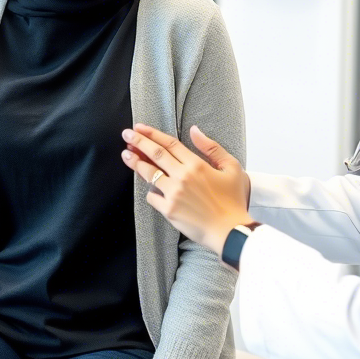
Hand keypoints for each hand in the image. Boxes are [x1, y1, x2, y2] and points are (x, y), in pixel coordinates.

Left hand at [121, 124, 250, 255]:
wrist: (230, 231)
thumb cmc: (233, 200)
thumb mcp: (232, 168)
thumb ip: (212, 147)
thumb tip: (194, 130)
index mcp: (197, 165)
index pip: (170, 144)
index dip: (153, 134)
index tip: (140, 127)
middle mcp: (182, 177)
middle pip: (155, 154)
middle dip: (138, 142)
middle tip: (126, 134)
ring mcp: (173, 194)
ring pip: (149, 174)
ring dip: (136, 162)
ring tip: (126, 154)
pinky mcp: (169, 210)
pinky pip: (152, 197)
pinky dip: (151, 191)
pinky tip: (150, 188)